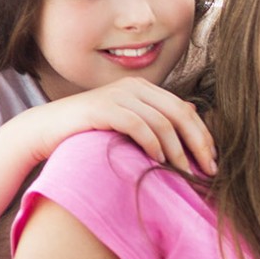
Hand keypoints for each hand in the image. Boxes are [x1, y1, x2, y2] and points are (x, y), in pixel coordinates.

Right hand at [11, 77, 214, 174]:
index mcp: (144, 88)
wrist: (46, 129)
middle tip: (208, 169)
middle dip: (198, 143)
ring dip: (177, 149)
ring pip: (162, 121)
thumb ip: (155, 118)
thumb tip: (192, 115)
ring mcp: (118, 95)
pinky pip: (138, 125)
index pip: (185, 110)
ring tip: (184, 171)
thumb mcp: (127, 122)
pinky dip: (152, 143)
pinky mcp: (103, 108)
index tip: (213, 160)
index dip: (203, 135)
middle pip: (180, 114)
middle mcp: (134, 86)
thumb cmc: (90, 130)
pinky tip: (158, 161)